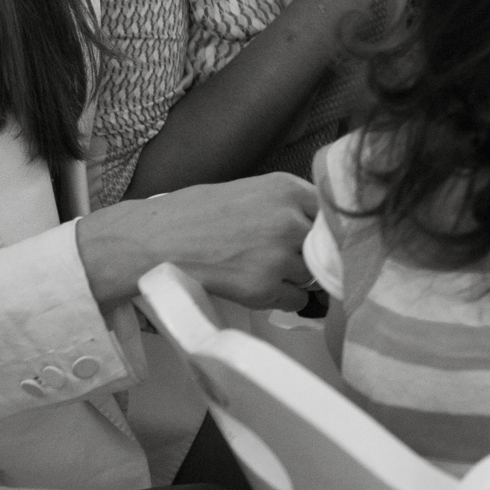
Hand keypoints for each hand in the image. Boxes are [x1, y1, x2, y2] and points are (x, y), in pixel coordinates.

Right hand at [78, 172, 319, 312]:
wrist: (156, 241)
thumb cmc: (197, 214)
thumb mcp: (251, 190)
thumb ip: (289, 204)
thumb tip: (326, 227)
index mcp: (287, 188)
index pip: (333, 212)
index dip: (326, 229)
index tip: (320, 239)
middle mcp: (290, 219)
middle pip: (326, 246)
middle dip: (310, 254)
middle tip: (285, 257)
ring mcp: (279, 255)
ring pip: (313, 275)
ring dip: (296, 278)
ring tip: (262, 269)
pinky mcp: (264, 287)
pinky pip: (296, 300)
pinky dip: (283, 300)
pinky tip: (258, 287)